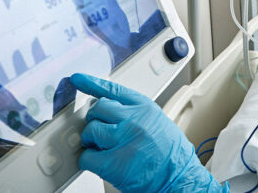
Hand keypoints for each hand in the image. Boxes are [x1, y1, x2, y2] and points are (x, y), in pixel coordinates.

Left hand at [70, 74, 226, 192]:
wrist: (179, 177)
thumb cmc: (170, 154)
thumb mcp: (156, 121)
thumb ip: (133, 112)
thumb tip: (108, 110)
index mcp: (144, 107)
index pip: (112, 90)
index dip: (91, 83)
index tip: (78, 80)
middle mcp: (133, 120)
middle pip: (98, 109)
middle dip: (95, 121)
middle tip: (101, 133)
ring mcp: (123, 140)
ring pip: (90, 131)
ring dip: (91, 141)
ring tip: (104, 148)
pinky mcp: (113, 162)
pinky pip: (86, 156)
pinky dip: (89, 160)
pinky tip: (101, 162)